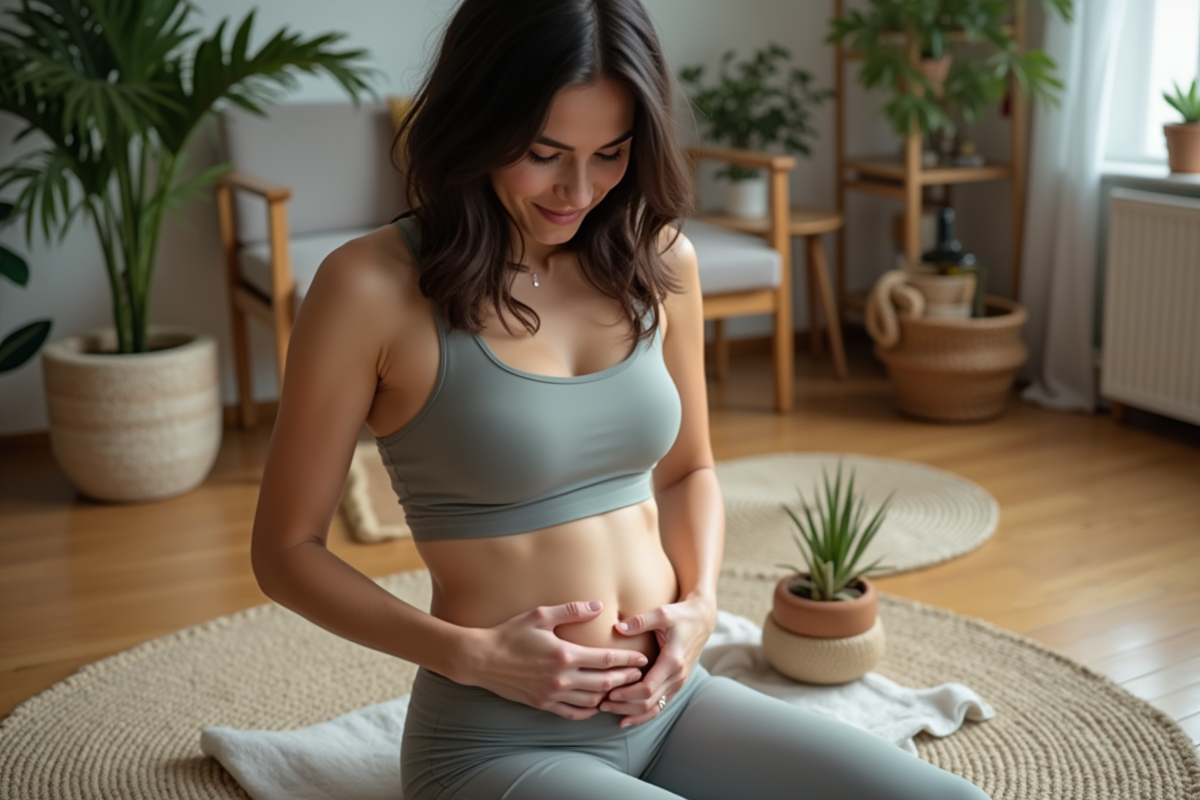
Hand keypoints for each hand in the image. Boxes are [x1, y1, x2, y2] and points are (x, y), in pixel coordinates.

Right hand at [460, 600, 649, 720]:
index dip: (627, 660)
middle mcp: (561, 678)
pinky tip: (595, 705)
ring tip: (620, 688)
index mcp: (564, 654)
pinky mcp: (543, 704)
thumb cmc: (510, 634)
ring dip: (608, 695)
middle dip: (625, 678)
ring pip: (591, 701)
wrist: (481, 659)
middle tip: (639, 674)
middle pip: (604, 682)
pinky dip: (588, 710)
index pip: (606, 660)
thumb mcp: (540, 616)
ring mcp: (552, 694)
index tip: (641, 658)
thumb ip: (571, 611)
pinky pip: (572, 713)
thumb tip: (597, 606)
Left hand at [600, 592, 717, 727]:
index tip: (609, 693)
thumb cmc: (681, 616)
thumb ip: (640, 621)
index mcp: (673, 661)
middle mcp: (677, 676)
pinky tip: (627, 717)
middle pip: (649, 703)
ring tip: (610, 711)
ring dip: (632, 713)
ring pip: (655, 708)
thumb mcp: (662, 613)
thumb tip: (618, 627)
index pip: (648, 688)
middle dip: (624, 706)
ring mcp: (678, 683)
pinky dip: (644, 714)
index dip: (627, 694)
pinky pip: (660, 705)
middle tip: (602, 704)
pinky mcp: (676, 684)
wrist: (702, 620)